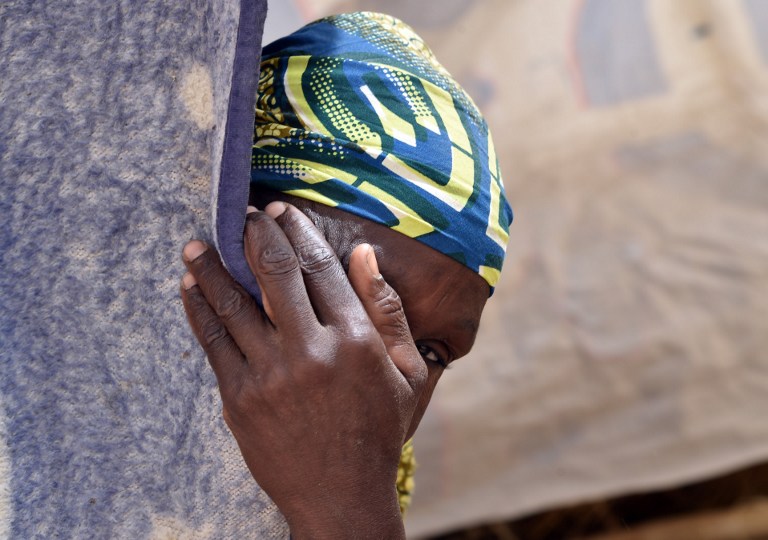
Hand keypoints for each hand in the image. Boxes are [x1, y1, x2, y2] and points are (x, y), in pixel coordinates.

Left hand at [179, 202, 427, 538]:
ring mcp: (271, 375)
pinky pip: (213, 341)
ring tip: (197, 242)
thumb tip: (366, 254)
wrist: (341, 496)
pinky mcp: (240, 398)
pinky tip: (190, 286)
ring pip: (234, 304)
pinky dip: (198, 308)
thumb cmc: (378, 430)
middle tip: (245, 214)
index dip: (299, 232)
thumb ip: (389, 311)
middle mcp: (312, 352)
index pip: (321, 267)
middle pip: (276, 274)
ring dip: (213, 267)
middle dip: (257, 235)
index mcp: (357, 340)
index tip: (283, 212)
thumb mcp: (406, 373)